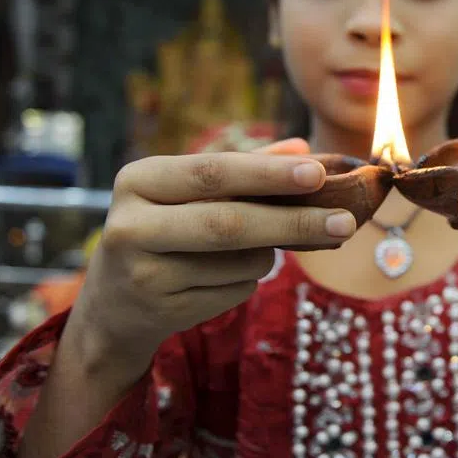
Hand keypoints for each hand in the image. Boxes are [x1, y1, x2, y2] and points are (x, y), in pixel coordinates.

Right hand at [76, 138, 357, 359]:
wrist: (113, 306)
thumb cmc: (165, 231)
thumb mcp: (190, 193)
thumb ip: (244, 168)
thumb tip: (304, 148)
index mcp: (139, 180)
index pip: (213, 171)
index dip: (268, 173)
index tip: (318, 173)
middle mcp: (131, 224)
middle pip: (229, 223)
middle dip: (294, 222)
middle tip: (344, 222)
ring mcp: (142, 272)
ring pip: (240, 262)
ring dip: (267, 256)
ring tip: (255, 249)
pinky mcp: (159, 310)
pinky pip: (235, 291)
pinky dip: (248, 281)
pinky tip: (223, 279)